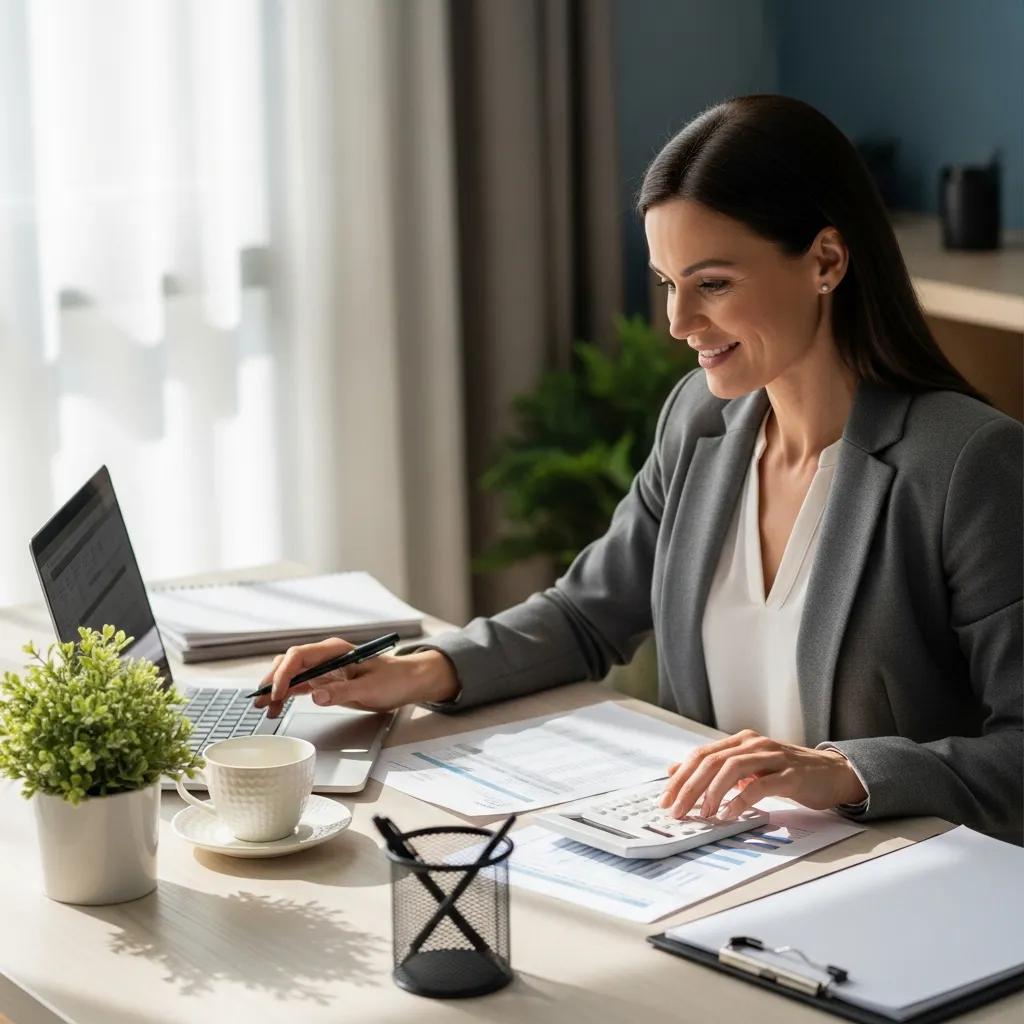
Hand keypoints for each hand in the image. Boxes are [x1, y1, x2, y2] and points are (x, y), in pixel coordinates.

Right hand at [251, 638, 459, 718]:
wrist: (407, 682)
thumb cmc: (393, 679)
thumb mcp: (370, 688)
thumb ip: (343, 692)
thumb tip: (316, 696)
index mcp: (335, 651)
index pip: (299, 655)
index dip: (284, 673)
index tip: (276, 693)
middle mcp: (325, 657)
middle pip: (289, 663)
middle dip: (272, 681)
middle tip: (260, 701)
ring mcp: (324, 669)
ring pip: (291, 675)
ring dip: (276, 689)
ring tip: (264, 708)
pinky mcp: (325, 681)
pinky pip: (299, 685)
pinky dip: (286, 695)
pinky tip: (277, 707)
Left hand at [659, 729, 867, 818]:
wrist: (833, 773)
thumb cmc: (787, 773)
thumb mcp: (747, 768)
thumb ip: (715, 768)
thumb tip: (675, 771)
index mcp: (740, 741)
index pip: (701, 755)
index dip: (680, 776)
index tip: (665, 798)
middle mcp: (753, 744)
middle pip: (711, 761)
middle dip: (689, 787)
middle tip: (677, 810)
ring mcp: (772, 757)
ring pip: (731, 768)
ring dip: (712, 793)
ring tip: (702, 813)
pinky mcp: (790, 775)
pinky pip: (759, 786)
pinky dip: (740, 801)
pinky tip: (729, 814)